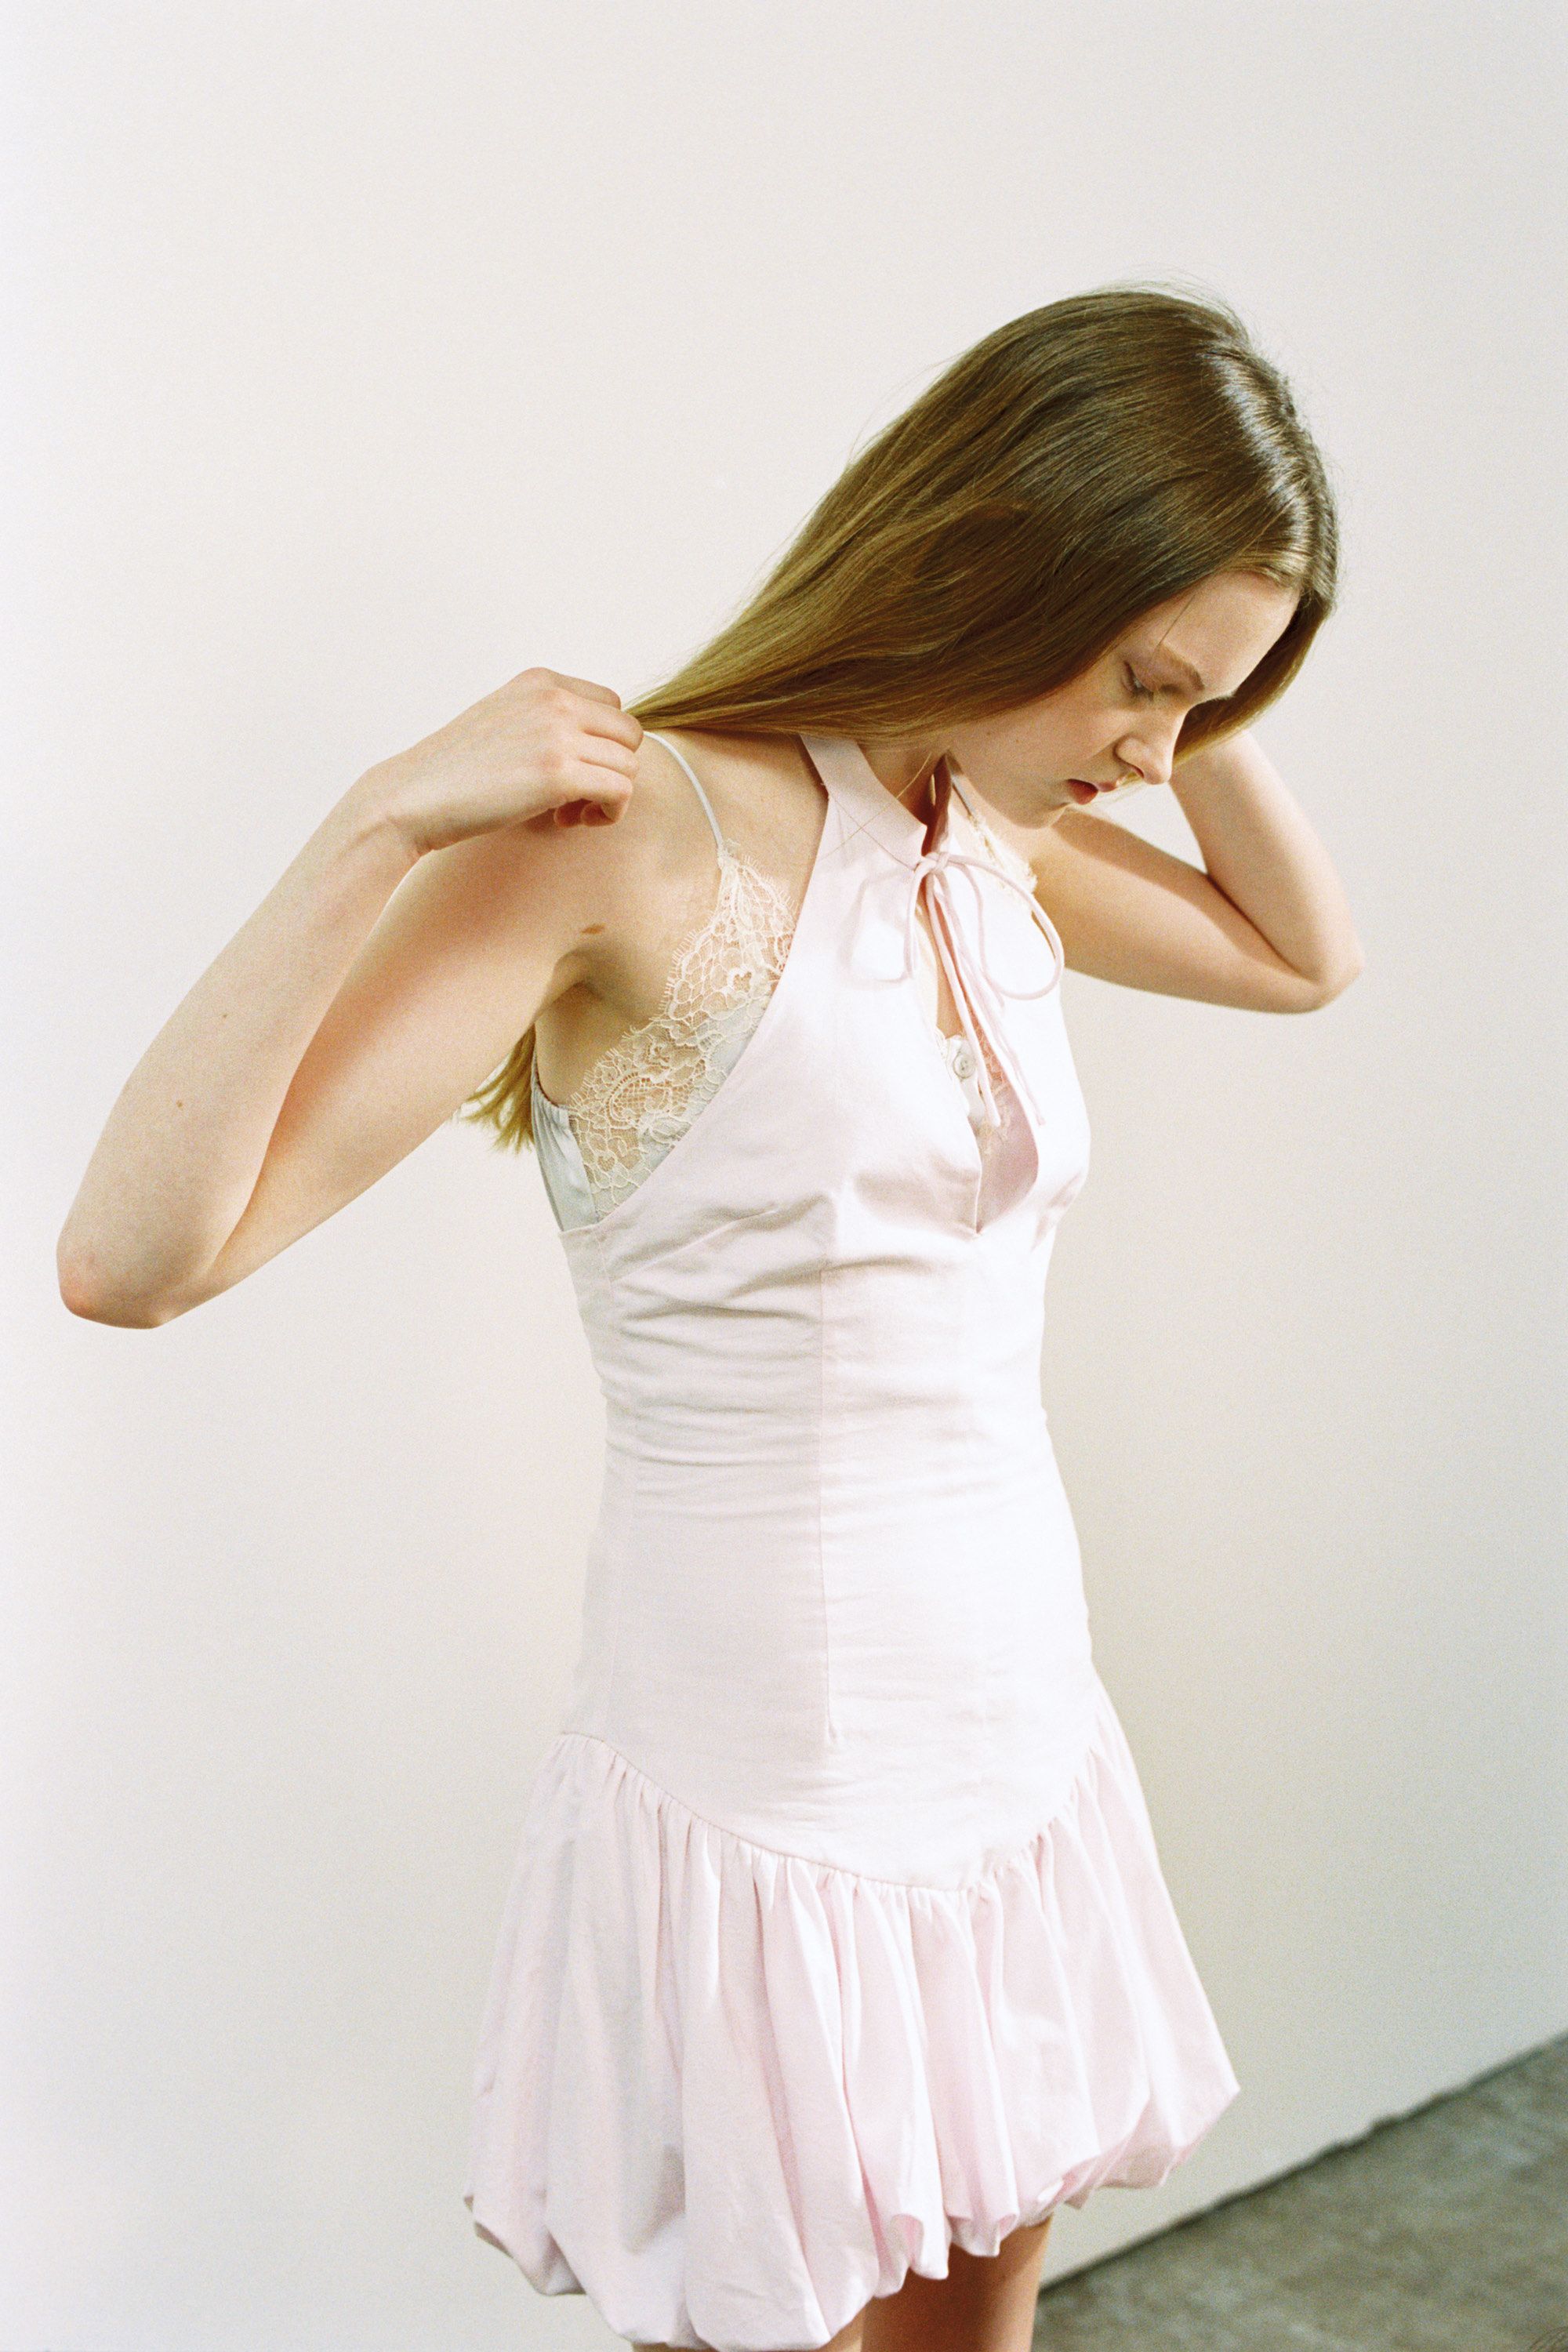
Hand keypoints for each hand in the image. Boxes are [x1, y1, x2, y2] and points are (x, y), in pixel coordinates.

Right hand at [359, 667, 643, 858]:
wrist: (411, 798)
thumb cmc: (453, 772)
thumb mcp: (503, 721)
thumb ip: (545, 719)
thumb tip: (596, 746)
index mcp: (540, 681)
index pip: (611, 706)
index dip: (600, 744)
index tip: (570, 771)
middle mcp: (554, 699)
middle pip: (628, 734)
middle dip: (611, 768)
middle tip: (574, 798)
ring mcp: (558, 734)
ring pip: (629, 765)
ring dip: (608, 796)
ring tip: (568, 814)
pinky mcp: (559, 775)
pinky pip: (621, 791)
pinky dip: (607, 814)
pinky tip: (567, 822)